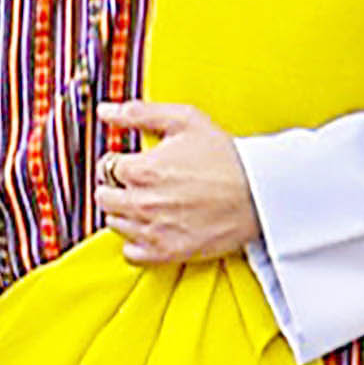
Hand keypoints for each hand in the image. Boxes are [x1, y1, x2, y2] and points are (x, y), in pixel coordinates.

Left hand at [95, 98, 259, 266]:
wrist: (260, 194)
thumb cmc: (225, 156)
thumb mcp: (184, 120)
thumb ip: (139, 113)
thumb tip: (105, 111)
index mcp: (142, 170)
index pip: (105, 167)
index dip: (117, 161)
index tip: (130, 162)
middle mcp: (143, 203)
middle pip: (103, 197)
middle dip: (114, 186)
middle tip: (135, 183)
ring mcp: (154, 231)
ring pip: (114, 223)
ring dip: (124, 212)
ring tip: (147, 202)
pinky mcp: (168, 253)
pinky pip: (130, 253)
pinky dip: (135, 241)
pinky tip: (151, 227)